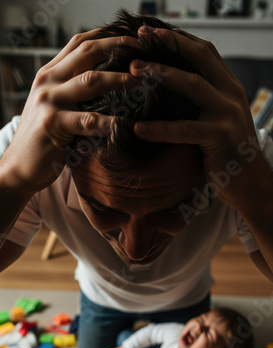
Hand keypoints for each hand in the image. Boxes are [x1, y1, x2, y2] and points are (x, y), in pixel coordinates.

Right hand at [4, 31, 139, 193]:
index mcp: (50, 73)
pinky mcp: (52, 124)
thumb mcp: (57, 107)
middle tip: (145, 55)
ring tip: (142, 84)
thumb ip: (75, 92)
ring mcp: (48, 100)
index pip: (80, 43)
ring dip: (120, 80)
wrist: (20, 167)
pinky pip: (88, 121)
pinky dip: (110, 123)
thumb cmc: (45, 139)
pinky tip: (127, 125)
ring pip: (91, 81)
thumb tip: (112, 83)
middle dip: (119, 48)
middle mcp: (48, 80)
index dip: (108, 37)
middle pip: (87, 51)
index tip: (134, 39)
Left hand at [130, 26, 265, 209]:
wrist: (250, 182)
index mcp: (229, 87)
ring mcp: (228, 114)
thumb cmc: (227, 152)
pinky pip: (185, 130)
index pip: (205, 52)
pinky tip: (139, 129)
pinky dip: (160, 128)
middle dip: (168, 45)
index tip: (152, 33)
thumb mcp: (218, 119)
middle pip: (199, 58)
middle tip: (139, 40)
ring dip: (161, 74)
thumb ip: (202, 102)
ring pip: (193, 85)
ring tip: (133, 71)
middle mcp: (231, 94)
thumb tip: (169, 89)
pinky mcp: (221, 137)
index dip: (179, 39)